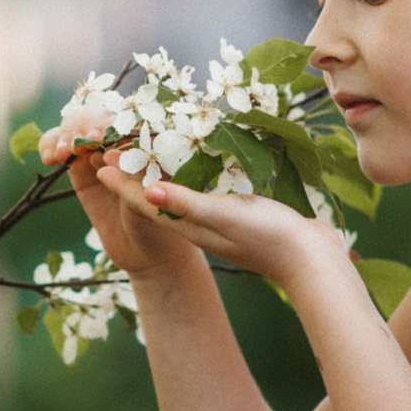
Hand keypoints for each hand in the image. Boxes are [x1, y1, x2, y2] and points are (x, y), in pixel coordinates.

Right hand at [38, 125, 202, 284]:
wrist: (147, 254)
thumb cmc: (162, 225)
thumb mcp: (153, 203)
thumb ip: (134, 180)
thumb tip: (110, 155)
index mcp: (149, 141)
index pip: (126, 117)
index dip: (110, 122)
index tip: (101, 136)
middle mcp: (124, 141)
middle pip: (97, 116)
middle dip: (84, 125)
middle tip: (77, 144)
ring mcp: (100, 153)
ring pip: (75, 127)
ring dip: (65, 134)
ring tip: (62, 153)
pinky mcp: (80, 169)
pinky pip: (60, 146)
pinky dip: (50, 144)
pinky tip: (49, 158)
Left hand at [88, 148, 343, 291]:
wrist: (310, 261)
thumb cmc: (266, 236)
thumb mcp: (222, 215)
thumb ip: (186, 203)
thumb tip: (147, 191)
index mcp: (189, 225)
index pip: (145, 201)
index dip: (122, 182)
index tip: (100, 160)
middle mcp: (198, 224)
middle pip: (157, 196)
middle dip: (136, 174)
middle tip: (117, 149)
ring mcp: (218, 221)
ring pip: (179, 194)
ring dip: (161, 174)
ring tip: (148, 151)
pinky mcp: (238, 215)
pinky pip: (204, 193)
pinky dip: (192, 176)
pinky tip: (198, 165)